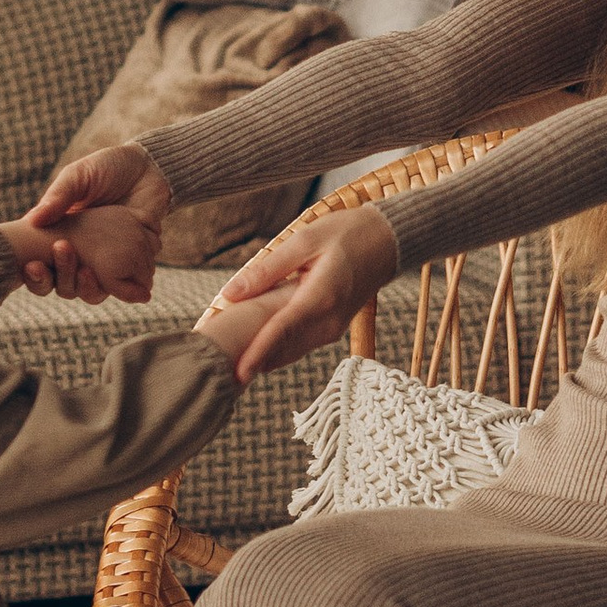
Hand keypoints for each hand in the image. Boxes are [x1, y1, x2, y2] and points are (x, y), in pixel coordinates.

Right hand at [17, 145, 168, 304]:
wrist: (149, 168)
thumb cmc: (107, 168)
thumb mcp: (78, 176)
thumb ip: (58, 196)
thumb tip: (32, 221)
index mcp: (58, 236)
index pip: (39, 267)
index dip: (34, 275)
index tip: (32, 265)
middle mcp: (80, 255)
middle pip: (63, 286)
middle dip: (60, 277)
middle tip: (63, 249)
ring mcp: (106, 262)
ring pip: (91, 292)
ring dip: (87, 287)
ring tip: (87, 270)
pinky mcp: (131, 263)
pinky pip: (124, 287)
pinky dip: (122, 288)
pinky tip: (118, 277)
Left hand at [207, 204, 399, 385]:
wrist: (388, 242)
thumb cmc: (347, 234)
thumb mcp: (304, 240)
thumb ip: (267, 269)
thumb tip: (229, 293)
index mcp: (321, 297)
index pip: (281, 332)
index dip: (257, 354)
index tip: (236, 373)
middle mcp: (328, 322)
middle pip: (282, 350)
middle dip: (251, 361)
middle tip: (217, 369)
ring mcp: (332, 329)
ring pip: (290, 353)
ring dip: (261, 359)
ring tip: (228, 364)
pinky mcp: (331, 330)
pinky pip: (299, 346)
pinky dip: (276, 350)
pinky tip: (253, 350)